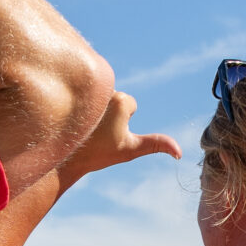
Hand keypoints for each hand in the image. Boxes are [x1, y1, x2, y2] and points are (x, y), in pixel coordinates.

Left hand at [57, 92, 179, 182]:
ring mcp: (87, 89)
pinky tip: (72, 120)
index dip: (122, 122)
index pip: (130, 105)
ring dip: (96, 111)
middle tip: (96, 132)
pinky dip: (81, 106)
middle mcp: (106, 90)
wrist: (66, 156)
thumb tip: (179, 153)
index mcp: (122, 100)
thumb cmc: (99, 153)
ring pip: (101, 98)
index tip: (108, 133)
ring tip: (84, 127)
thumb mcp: (130, 149)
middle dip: (109, 115)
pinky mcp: (71, 91)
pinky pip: (85, 96)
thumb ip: (156, 144)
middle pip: (115, 100)